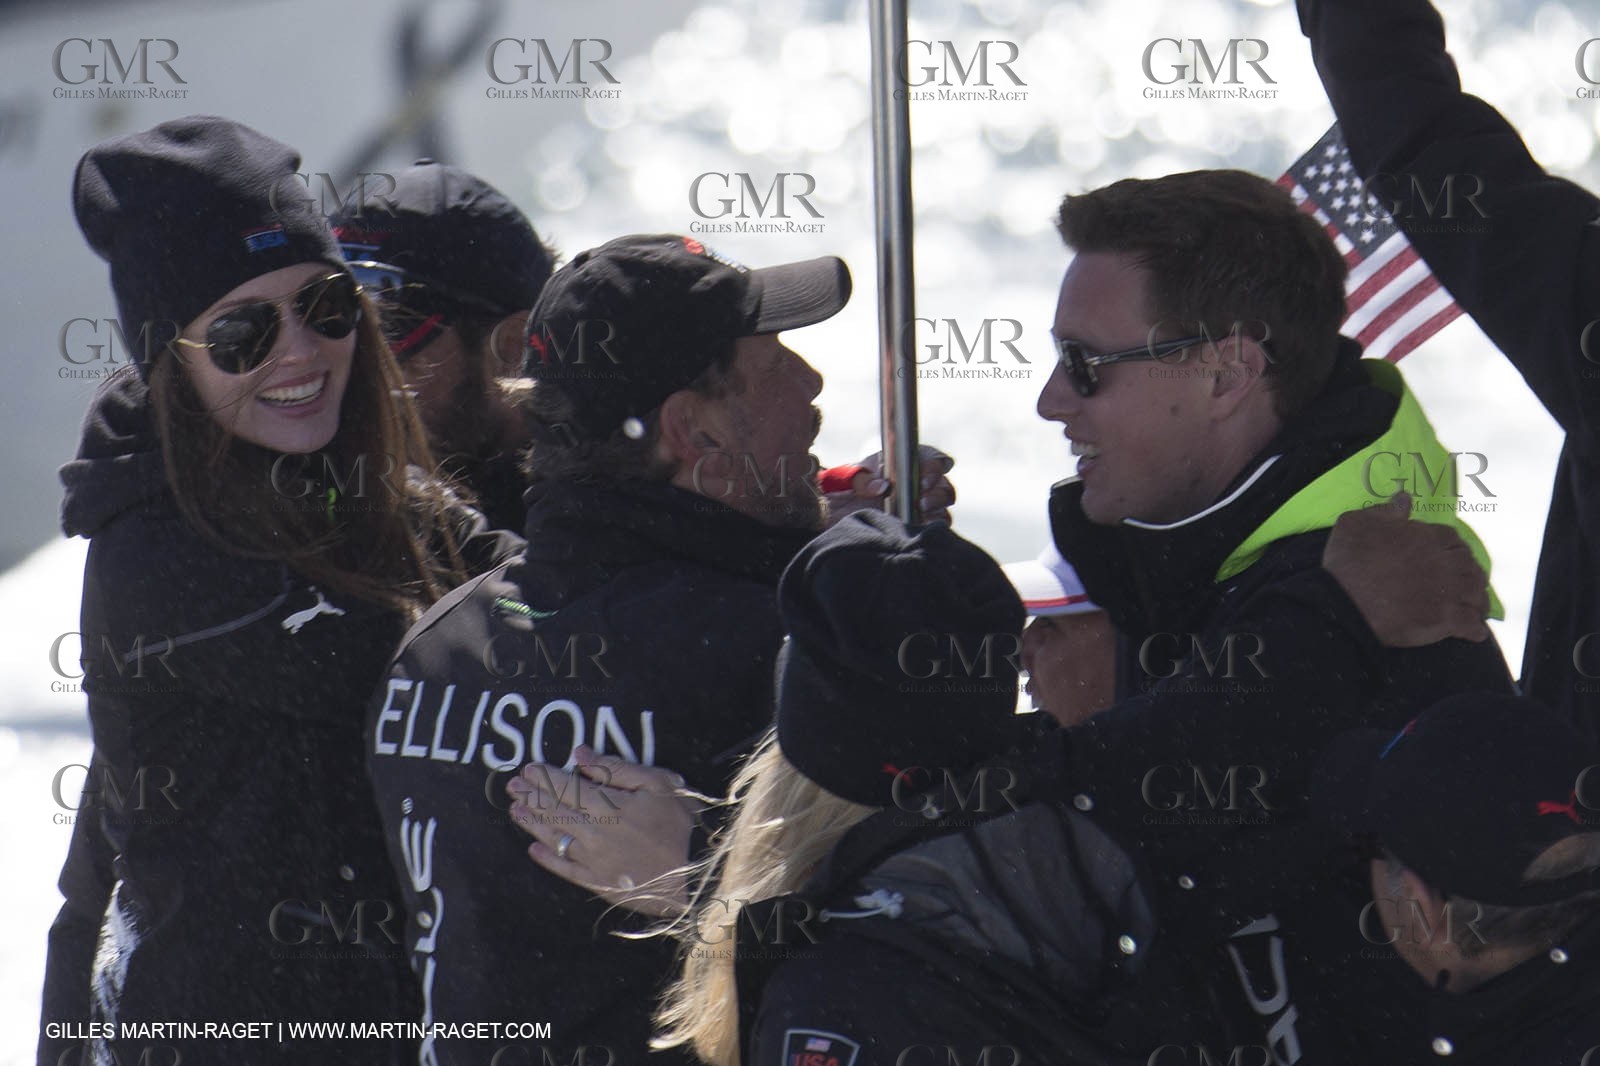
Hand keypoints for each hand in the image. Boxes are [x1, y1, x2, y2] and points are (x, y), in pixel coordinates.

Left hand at [507, 746, 700, 917]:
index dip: (547, 777)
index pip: (568, 787)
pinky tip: (534, 849)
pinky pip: (565, 869)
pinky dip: (548, 858)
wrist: (695, 876)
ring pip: (555, 837)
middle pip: (556, 810)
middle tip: (512, 786)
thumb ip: (616, 769)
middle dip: (532, 796)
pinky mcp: (598, 882)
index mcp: (608, 806)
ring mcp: (593, 860)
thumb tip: (581, 756)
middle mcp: (594, 832)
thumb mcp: (658, 784)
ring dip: (533, 822)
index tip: (529, 768)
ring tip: (516, 810)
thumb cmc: (683, 825)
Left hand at [821, 444, 955, 526]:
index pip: (933, 458)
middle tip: (922, 495)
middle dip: (938, 488)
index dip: (935, 464)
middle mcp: (920, 484)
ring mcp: (922, 507)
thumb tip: (883, 487)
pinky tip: (919, 523)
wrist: (836, 513)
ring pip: (944, 505)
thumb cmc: (846, 488)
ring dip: (937, 505)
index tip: (925, 475)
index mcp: (907, 464)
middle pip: (944, 484)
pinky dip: (932, 524)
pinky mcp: (918, 526)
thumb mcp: (848, 477)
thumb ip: (862, 478)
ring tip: (920, 508)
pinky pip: (936, 526)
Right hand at [1323, 493, 1490, 646]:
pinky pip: (1472, 625)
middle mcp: (1445, 562)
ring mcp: (1448, 592)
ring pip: (1477, 594)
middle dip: (1469, 572)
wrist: (1345, 602)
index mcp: (1427, 537)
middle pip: (1470, 565)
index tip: (1448, 554)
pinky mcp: (1446, 620)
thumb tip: (1404, 499)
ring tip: (1475, 607)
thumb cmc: (1348, 561)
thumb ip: (1385, 511)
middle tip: (1465, 582)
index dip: (1452, 546)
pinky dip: (1476, 629)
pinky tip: (1475, 633)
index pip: (1452, 538)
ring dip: (1478, 600)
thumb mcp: (1357, 523)